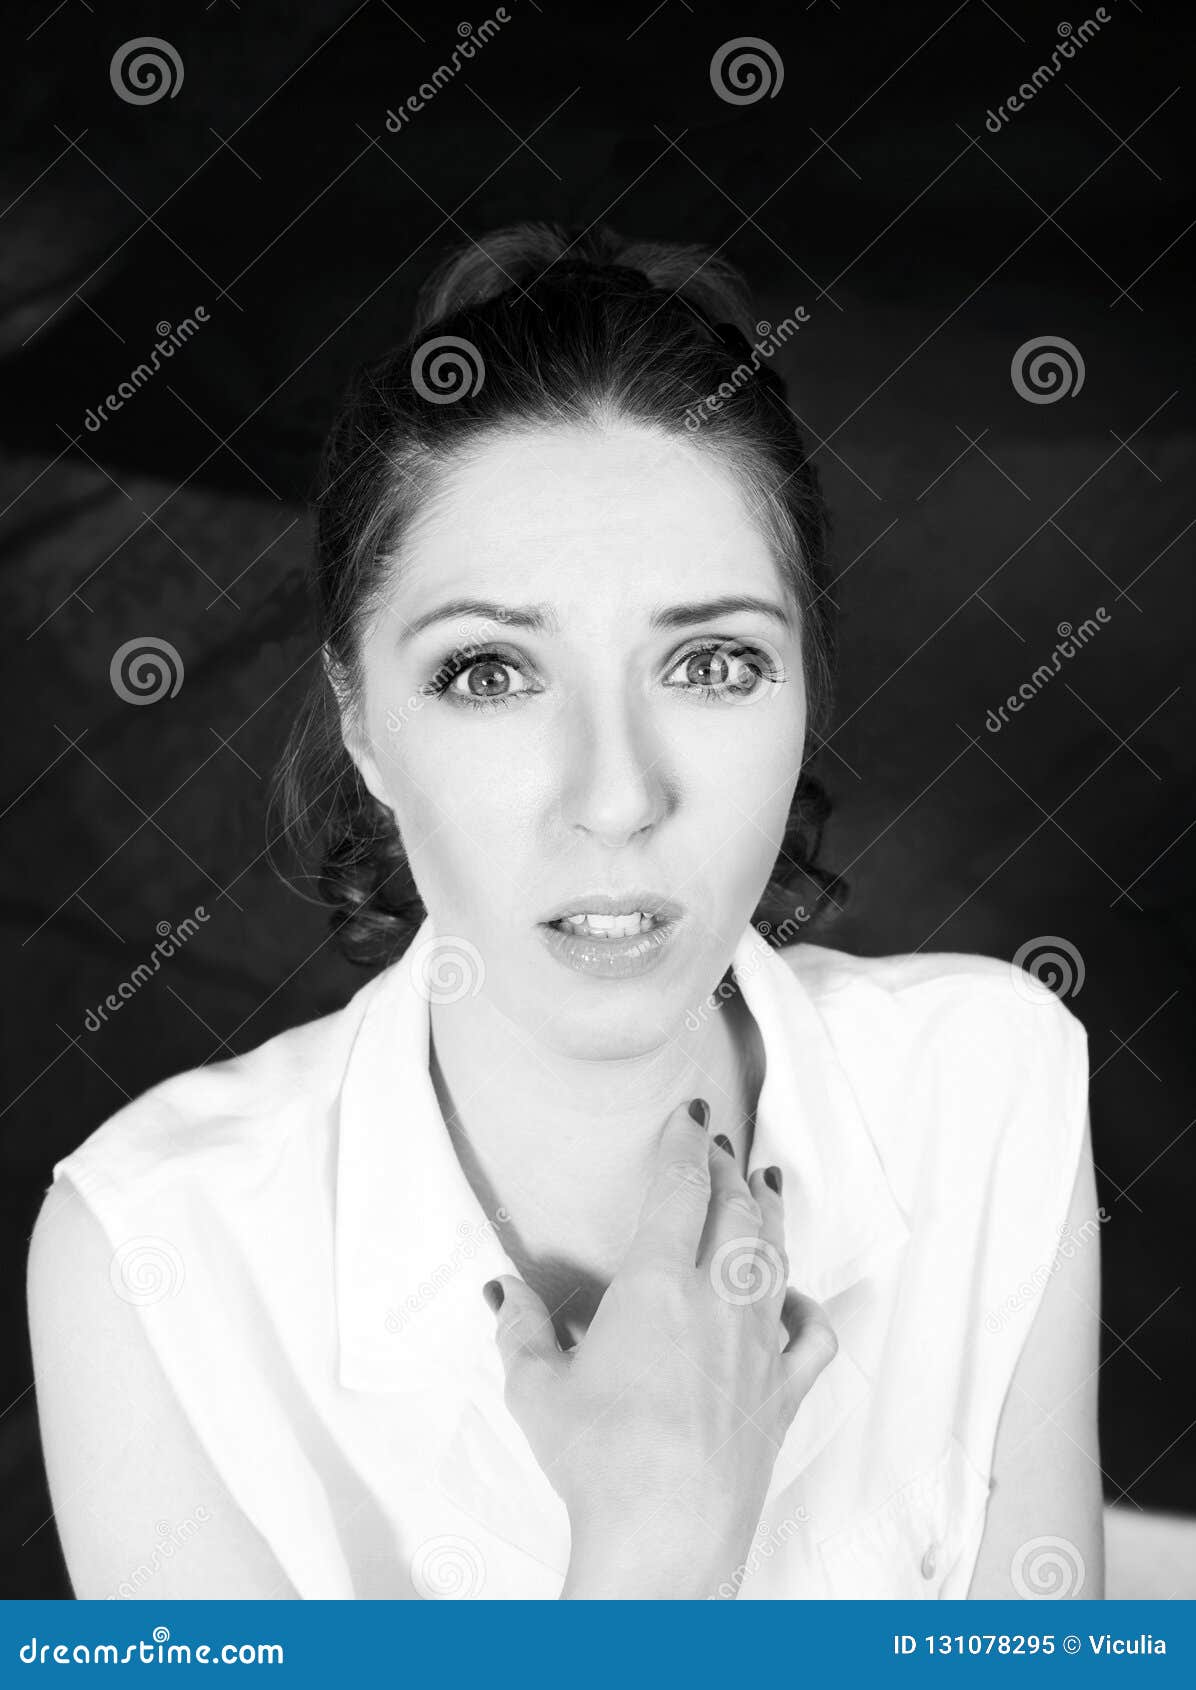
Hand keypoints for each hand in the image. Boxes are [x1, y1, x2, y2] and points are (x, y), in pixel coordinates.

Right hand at [483, 1097, 838, 1598]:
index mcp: (656, 1286)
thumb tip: (503, 1291)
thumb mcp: (534, 1391)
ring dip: (770, 1216)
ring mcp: (758, 1348)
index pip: (680, 1189)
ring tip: (766, 1187)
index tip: (692, 1116)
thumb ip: (518, 1330)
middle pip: (737, 1211)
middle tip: (723, 1147)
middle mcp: (717, 1302)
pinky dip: (805, 1306)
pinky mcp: (783, 1395)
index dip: (686, 1144)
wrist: (664, 1539)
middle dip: (730, 1170)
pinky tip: (793, 1298)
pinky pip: (811, 1335)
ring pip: (776, 1258)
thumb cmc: (597, 1463)